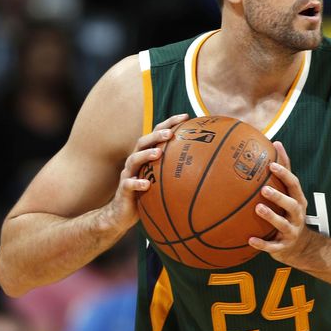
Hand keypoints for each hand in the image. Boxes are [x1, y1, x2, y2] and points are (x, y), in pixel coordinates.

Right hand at [99, 113, 188, 232]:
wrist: (122, 214)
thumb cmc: (147, 195)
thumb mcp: (163, 180)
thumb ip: (177, 170)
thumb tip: (207, 165)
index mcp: (146, 156)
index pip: (156, 134)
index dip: (170, 123)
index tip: (186, 116)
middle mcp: (136, 161)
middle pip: (143, 142)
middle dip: (156, 134)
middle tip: (170, 133)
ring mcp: (128, 174)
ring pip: (134, 159)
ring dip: (146, 154)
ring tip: (158, 153)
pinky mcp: (124, 190)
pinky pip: (129, 184)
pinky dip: (137, 183)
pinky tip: (146, 185)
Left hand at [249, 141, 319, 264]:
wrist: (300, 246)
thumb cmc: (289, 212)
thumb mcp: (289, 192)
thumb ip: (283, 170)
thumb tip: (276, 142)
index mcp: (298, 200)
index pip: (294, 185)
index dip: (284, 175)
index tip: (271, 165)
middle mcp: (298, 215)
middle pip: (292, 204)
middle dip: (279, 196)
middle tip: (263, 189)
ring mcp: (292, 231)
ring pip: (283, 225)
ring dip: (271, 217)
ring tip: (258, 208)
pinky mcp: (284, 247)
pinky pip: (273, 247)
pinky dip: (262, 244)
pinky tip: (249, 240)